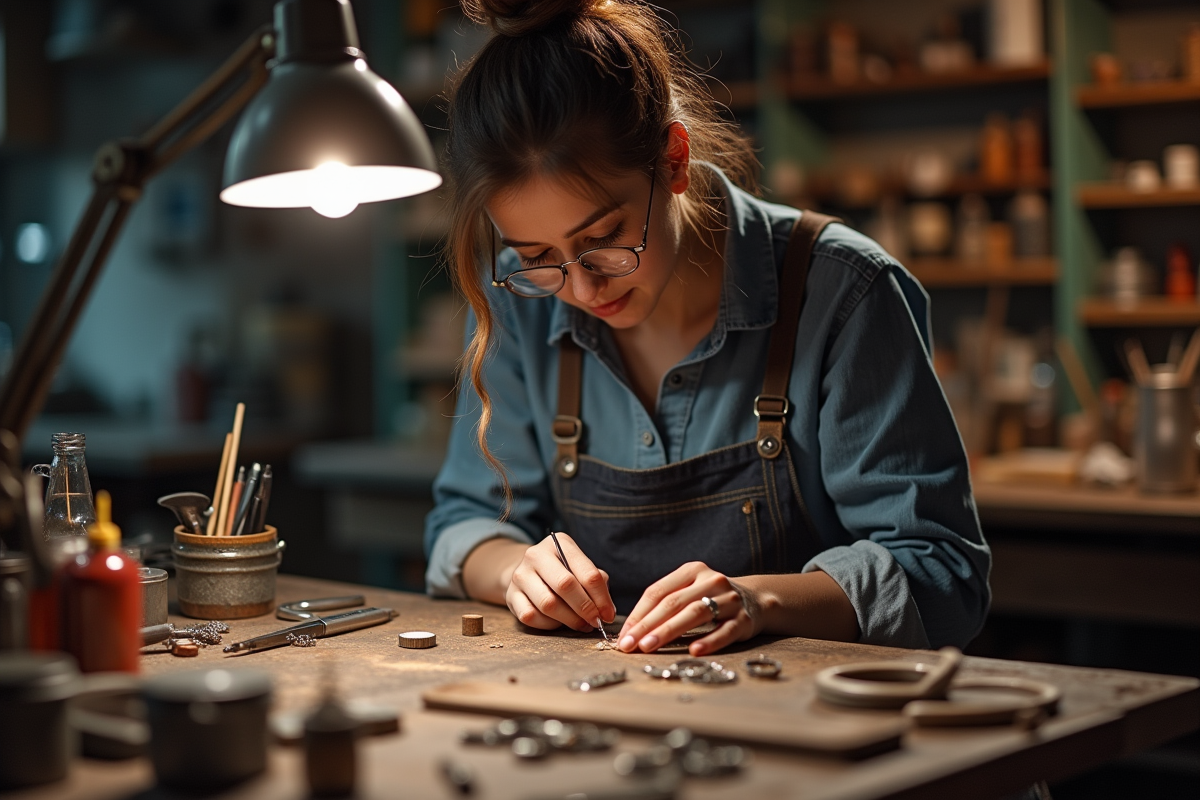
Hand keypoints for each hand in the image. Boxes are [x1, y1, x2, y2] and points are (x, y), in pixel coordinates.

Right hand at [505, 532, 616, 631]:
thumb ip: (596, 582)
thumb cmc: (561, 572)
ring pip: (548, 604)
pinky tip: (558, 623)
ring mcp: (520, 575)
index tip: (608, 614)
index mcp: (559, 543)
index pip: (587, 572)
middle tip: (595, 622)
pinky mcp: (510, 596)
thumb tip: (606, 609)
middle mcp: (536, 555)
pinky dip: (549, 625)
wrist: (527, 573)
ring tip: (580, 625)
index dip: (601, 597)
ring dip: (569, 619)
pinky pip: (532, 616)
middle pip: (566, 585)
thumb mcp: (579, 567)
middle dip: (585, 608)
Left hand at [617, 562, 760, 656]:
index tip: (623, 635)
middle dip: (647, 625)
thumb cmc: (712, 599)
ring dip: (668, 631)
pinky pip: (724, 630)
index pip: (658, 591)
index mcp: (692, 570)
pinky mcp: (745, 619)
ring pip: (695, 614)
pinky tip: (693, 650)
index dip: (638, 614)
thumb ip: (665, 604)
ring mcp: (730, 599)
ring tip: (649, 647)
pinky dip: (709, 640)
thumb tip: (631, 631)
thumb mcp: (690, 591)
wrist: (757, 601)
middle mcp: (711, 581)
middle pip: (673, 603)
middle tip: (629, 645)